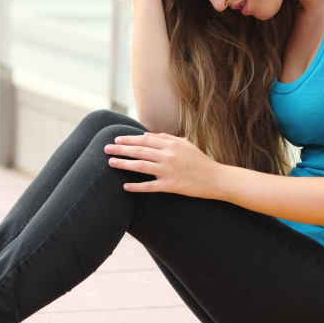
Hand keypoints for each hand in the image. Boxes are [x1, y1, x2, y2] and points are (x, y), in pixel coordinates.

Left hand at [105, 132, 222, 197]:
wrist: (216, 179)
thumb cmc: (200, 161)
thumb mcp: (185, 144)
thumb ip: (166, 138)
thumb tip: (147, 135)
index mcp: (171, 144)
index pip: (144, 140)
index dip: (129, 140)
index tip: (116, 140)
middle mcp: (168, 156)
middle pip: (139, 151)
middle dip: (121, 149)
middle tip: (106, 149)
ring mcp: (169, 171)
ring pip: (141, 166)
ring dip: (124, 164)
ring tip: (110, 163)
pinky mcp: (171, 185)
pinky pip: (150, 186)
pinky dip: (136, 187)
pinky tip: (125, 187)